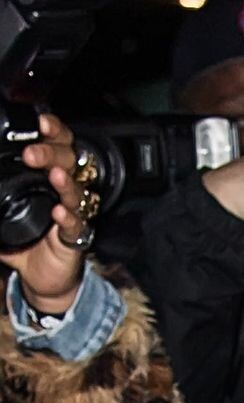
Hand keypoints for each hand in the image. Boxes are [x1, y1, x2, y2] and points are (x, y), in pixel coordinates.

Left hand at [0, 114, 95, 314]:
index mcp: (48, 177)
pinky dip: (69, 219)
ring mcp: (74, 214)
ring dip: (65, 183)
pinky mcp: (75, 240)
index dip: (53, 131)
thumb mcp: (1, 213)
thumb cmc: (26, 242)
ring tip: (53, 175)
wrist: (42, 280)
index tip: (40, 121)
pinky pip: (77, 226)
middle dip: (52, 153)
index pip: (58, 146)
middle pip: (69, 163)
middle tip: (30, 154)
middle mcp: (64, 191)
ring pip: (77, 192)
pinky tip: (60, 212)